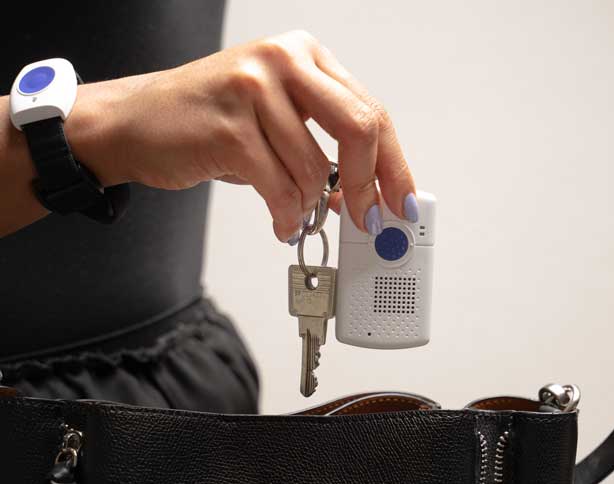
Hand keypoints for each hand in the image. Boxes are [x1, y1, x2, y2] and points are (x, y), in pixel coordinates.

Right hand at [67, 30, 417, 241]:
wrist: (135, 122)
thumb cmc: (209, 121)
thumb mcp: (275, 118)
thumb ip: (322, 144)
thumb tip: (364, 192)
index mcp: (304, 56)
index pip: (370, 111)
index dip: (393, 164)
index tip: (402, 201)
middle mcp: (283, 61)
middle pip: (360, 127)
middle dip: (367, 186)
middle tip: (365, 219)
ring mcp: (254, 88)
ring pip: (314, 168)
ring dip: (310, 206)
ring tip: (296, 215)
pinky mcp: (230, 125)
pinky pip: (280, 187)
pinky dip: (287, 215)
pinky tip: (282, 221)